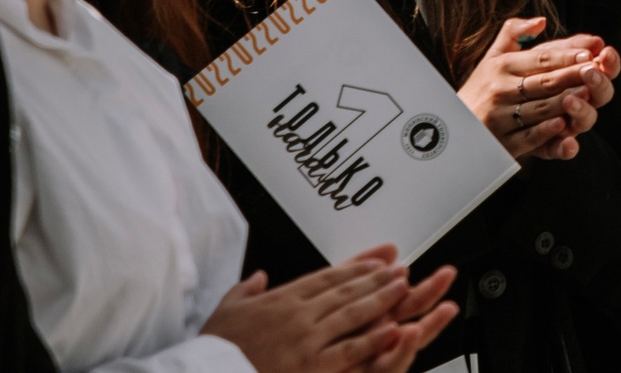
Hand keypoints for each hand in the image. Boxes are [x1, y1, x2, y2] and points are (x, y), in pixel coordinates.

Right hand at [201, 248, 459, 372]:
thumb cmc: (215, 349)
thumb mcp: (224, 311)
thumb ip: (245, 291)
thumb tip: (257, 277)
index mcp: (280, 300)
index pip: (326, 277)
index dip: (356, 267)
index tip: (378, 259)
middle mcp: (297, 315)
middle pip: (345, 290)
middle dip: (377, 277)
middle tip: (402, 267)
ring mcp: (305, 340)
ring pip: (352, 313)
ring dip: (381, 298)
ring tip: (405, 287)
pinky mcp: (309, 365)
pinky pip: (348, 350)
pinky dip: (373, 339)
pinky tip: (394, 329)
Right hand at [456, 17, 619, 161]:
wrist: (449, 128)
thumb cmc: (480, 89)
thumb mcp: (492, 58)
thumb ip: (513, 34)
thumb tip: (541, 21)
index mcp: (502, 66)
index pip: (541, 58)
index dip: (565, 56)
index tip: (588, 53)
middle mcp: (500, 89)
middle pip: (544, 81)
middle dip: (571, 76)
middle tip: (595, 71)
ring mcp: (500, 117)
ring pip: (539, 108)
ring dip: (564, 101)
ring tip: (587, 95)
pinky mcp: (501, 143)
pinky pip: (527, 136)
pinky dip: (545, 131)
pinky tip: (562, 125)